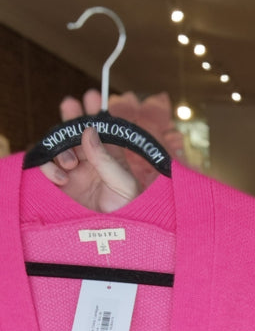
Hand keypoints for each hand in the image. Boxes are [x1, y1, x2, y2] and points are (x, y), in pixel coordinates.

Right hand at [40, 92, 140, 212]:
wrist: (117, 233)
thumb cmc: (128, 208)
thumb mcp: (122, 182)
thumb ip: (105, 158)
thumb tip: (90, 131)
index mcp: (110, 154)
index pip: (101, 127)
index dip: (95, 111)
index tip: (91, 97)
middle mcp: (91, 158)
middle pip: (76, 131)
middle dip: (72, 117)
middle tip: (70, 105)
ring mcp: (75, 169)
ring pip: (60, 147)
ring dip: (61, 148)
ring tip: (71, 163)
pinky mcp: (62, 184)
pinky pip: (48, 167)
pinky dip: (50, 168)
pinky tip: (61, 177)